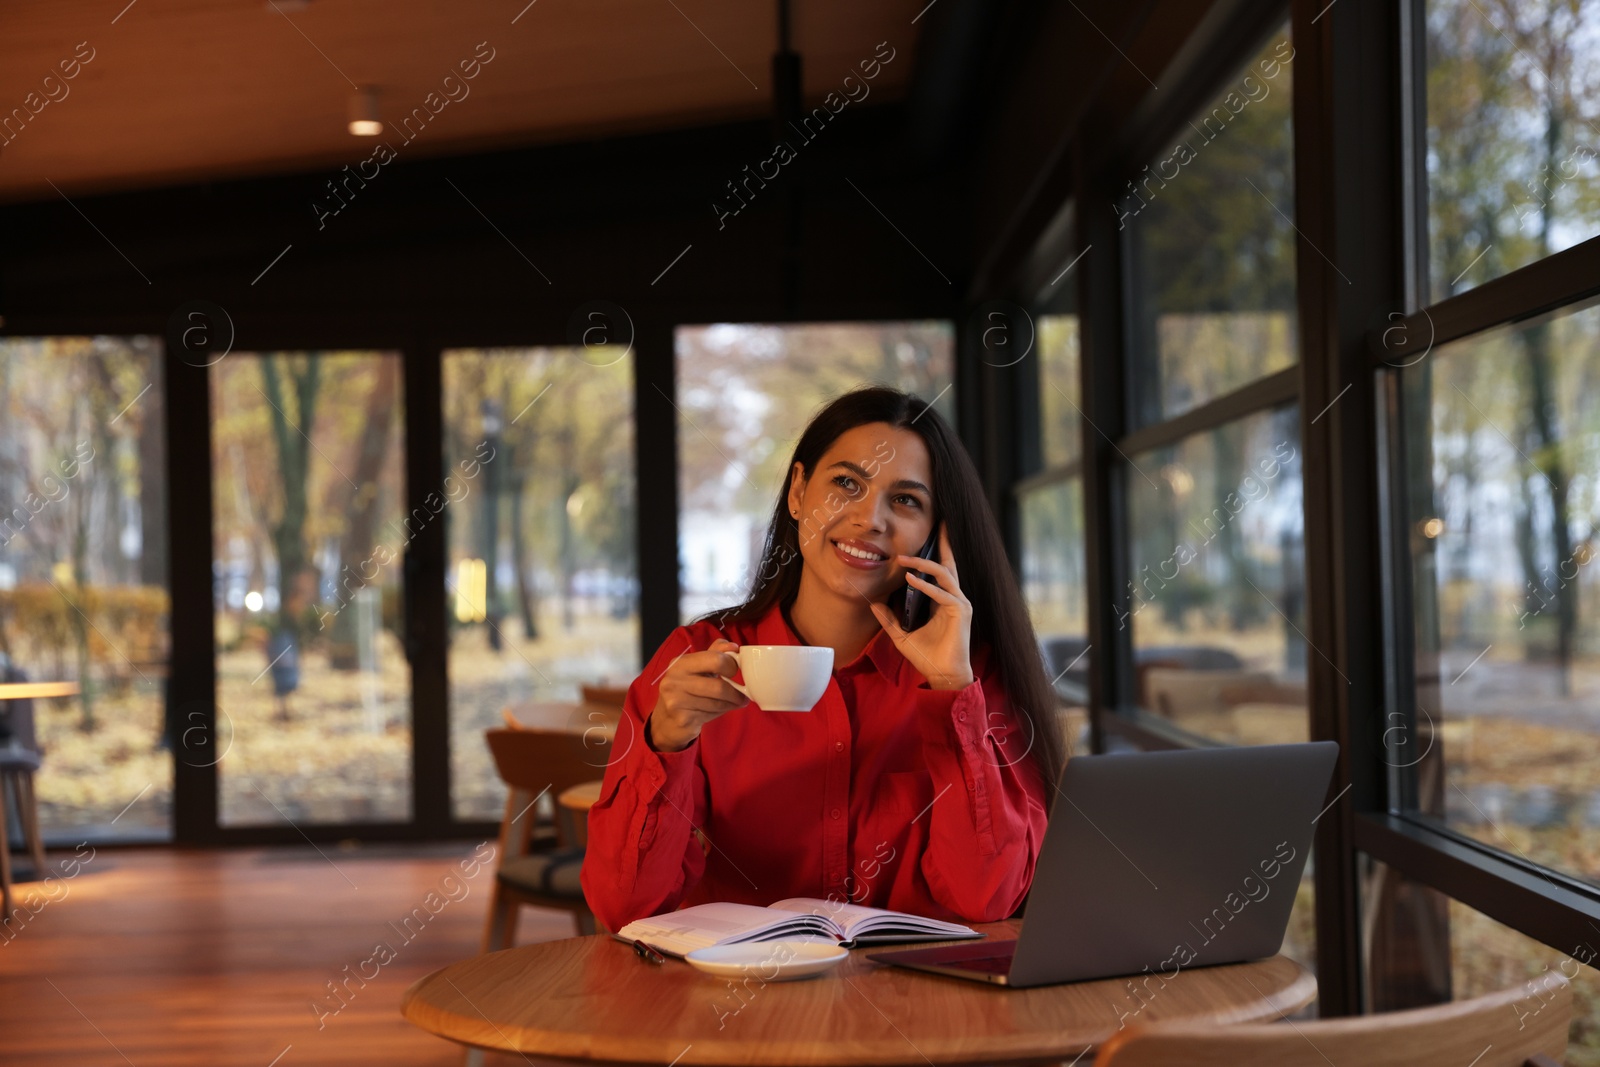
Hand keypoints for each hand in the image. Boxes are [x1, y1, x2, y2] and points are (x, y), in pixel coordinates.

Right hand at [648, 639, 747, 751]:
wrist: (667, 720)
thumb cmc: (686, 690)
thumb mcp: (697, 668)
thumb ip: (715, 653)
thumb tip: (733, 646)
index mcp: (680, 663)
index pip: (715, 659)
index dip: (731, 665)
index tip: (735, 671)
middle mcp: (675, 680)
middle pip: (718, 686)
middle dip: (735, 692)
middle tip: (742, 695)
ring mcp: (676, 700)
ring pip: (717, 703)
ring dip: (731, 704)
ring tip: (735, 703)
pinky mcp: (683, 718)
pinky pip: (712, 714)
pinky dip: (721, 712)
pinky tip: (720, 710)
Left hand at [869, 524, 974, 689]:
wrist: (942, 675)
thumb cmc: (927, 656)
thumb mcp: (901, 635)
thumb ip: (890, 619)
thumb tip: (875, 603)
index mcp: (943, 600)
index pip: (940, 570)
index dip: (933, 553)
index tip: (926, 536)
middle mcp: (954, 597)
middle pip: (949, 563)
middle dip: (944, 542)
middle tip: (939, 521)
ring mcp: (959, 603)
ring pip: (944, 573)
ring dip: (923, 564)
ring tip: (903, 560)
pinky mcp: (960, 612)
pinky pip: (942, 593)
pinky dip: (926, 586)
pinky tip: (910, 580)